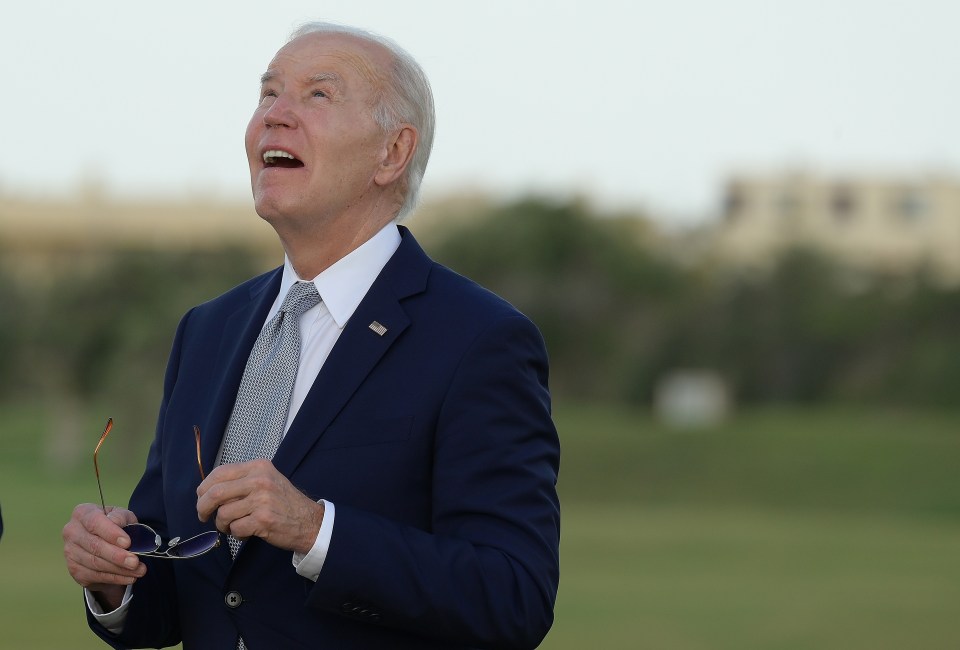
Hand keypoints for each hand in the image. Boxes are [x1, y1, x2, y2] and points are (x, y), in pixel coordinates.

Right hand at [63, 504, 146, 609]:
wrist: (103, 542)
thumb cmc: (114, 525)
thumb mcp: (121, 516)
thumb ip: (121, 518)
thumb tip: (120, 527)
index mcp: (83, 513)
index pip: (95, 522)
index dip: (111, 533)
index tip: (127, 542)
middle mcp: (72, 531)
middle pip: (94, 546)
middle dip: (117, 556)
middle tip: (135, 562)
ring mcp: (70, 552)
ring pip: (96, 563)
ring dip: (119, 569)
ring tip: (139, 570)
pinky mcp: (74, 569)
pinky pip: (95, 575)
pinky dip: (115, 577)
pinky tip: (129, 577)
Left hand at [196, 459, 323, 554]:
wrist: (309, 521)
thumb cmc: (284, 503)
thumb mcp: (267, 480)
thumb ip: (242, 480)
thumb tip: (208, 490)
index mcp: (259, 467)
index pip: (220, 472)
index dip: (204, 487)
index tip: (201, 498)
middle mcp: (260, 480)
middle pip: (215, 492)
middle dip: (203, 507)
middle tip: (204, 516)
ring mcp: (262, 500)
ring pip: (223, 513)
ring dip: (222, 525)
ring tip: (233, 526)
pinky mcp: (263, 520)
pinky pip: (235, 528)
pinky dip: (236, 534)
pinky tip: (246, 532)